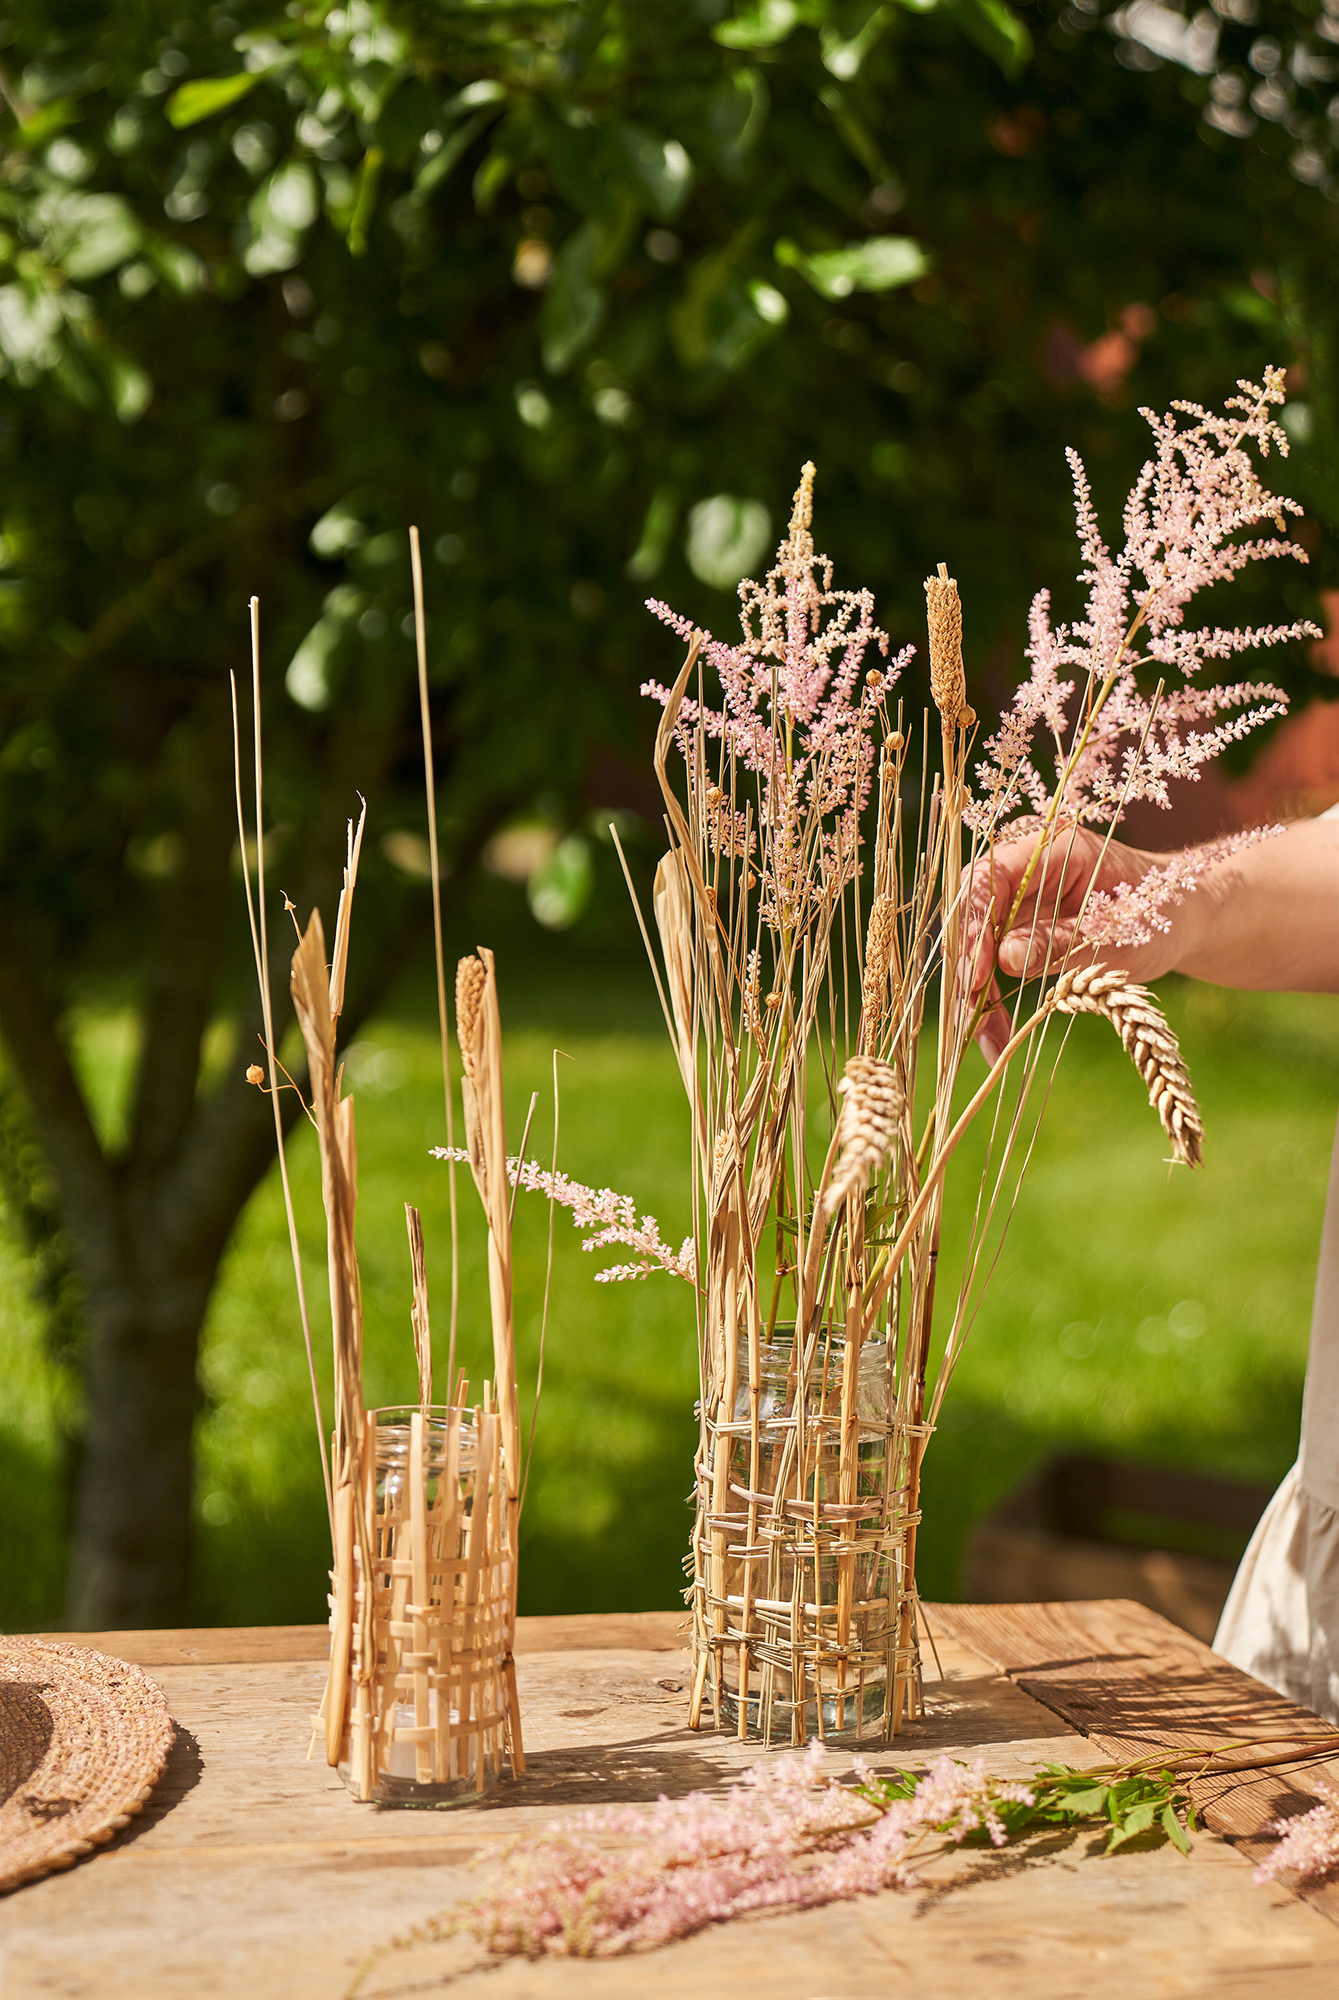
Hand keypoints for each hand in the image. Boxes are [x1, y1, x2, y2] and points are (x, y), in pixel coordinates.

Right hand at [965, 826, 1171, 1062]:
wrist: (1177, 918)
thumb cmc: (1155, 914)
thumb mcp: (1114, 934)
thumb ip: (1059, 942)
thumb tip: (1004, 959)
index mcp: (1051, 847)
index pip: (989, 877)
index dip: (974, 924)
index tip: (977, 974)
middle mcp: (1024, 865)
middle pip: (973, 914)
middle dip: (969, 969)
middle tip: (975, 1020)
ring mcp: (1017, 896)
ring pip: (976, 944)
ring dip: (977, 994)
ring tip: (990, 1042)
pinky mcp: (1017, 924)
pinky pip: (991, 960)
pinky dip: (994, 998)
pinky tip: (998, 1036)